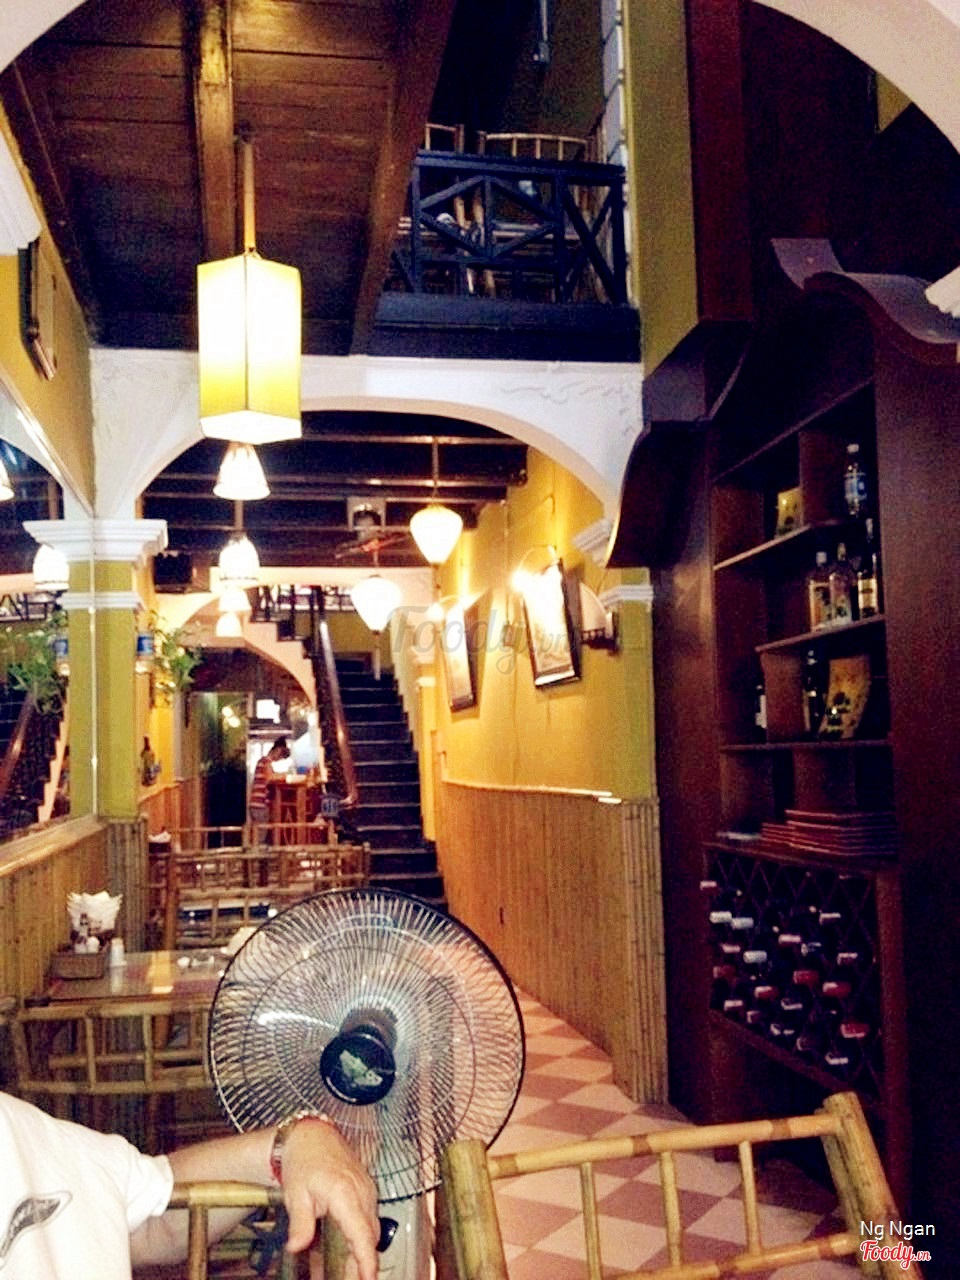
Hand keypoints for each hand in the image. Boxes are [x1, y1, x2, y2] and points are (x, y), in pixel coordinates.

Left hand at [280, 1118, 378, 1279]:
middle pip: (370, 1235)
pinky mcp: (366, 1189)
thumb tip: (297, 1247)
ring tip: (349, 1270)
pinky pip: (369, 1217)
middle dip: (365, 1261)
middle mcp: (362, 1191)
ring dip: (363, 1248)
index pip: (362, 1233)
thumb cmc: (303, 1160)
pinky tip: (347, 1246)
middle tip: (353, 1279)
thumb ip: (300, 1223)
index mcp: (345, 1193)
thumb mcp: (295, 1194)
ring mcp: (367, 1189)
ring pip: (371, 1227)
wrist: (312, 1135)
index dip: (367, 1260)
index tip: (369, 1278)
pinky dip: (361, 1234)